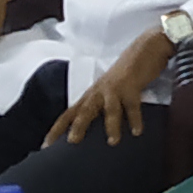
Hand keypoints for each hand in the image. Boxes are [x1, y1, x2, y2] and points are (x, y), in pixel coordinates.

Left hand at [47, 27, 179, 144]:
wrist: (146, 47)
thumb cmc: (127, 72)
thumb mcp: (109, 89)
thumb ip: (101, 105)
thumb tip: (94, 130)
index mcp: (92, 94)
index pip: (69, 113)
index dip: (57, 129)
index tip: (46, 145)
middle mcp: (100, 91)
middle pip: (84, 110)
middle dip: (78, 126)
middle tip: (72, 142)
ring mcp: (115, 88)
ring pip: (109, 108)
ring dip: (111, 125)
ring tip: (112, 142)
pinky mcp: (132, 86)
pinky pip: (133, 105)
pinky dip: (135, 119)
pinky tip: (137, 131)